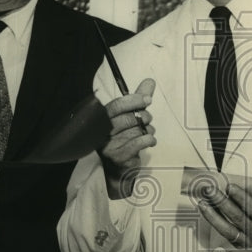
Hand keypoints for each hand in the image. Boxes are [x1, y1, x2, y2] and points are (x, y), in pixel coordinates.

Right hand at [100, 78, 156, 197]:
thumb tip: (150, 82)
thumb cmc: (124, 140)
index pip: (115, 106)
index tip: (147, 99)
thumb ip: (139, 100)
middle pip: (127, 118)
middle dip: (144, 117)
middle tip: (148, 119)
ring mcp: (108, 146)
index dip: (132, 101)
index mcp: (102, 120)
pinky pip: (138, 143)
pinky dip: (149, 139)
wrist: (119, 170)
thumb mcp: (131, 117)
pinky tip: (150, 140)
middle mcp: (102, 132)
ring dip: (148, 130)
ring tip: (148, 133)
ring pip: (135, 131)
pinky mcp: (118, 157)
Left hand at [196, 181, 251, 251]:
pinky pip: (224, 234)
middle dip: (222, 203)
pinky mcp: (239, 246)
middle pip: (238, 218)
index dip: (241, 198)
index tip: (230, 187)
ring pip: (227, 230)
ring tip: (203, 203)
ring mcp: (249, 243)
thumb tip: (235, 185)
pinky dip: (214, 221)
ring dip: (213, 215)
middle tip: (211, 191)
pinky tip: (207, 211)